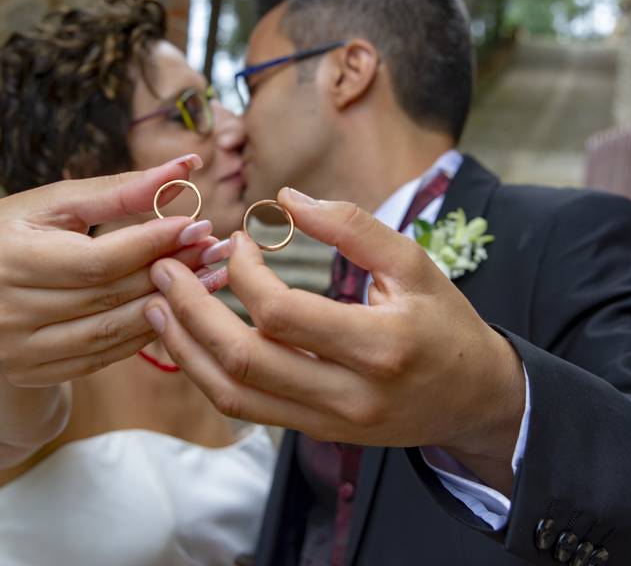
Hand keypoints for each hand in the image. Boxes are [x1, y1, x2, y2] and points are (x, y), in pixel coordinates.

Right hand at [0, 154, 215, 387]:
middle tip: (215, 250)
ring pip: (114, 330)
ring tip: (211, 278)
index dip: (152, 243)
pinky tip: (178, 308)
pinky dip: (146, 330)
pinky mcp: (32, 374)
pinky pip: (106, 355)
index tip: (198, 224)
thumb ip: (118, 190)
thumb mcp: (53, 204)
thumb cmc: (14, 236)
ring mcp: (17, 350)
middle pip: (110, 295)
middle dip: (172, 270)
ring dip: (172, 305)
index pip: (96, 259)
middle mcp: (4, 311)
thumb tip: (185, 168)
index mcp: (4, 259)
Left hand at [145, 187, 525, 493]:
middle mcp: (350, 394)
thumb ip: (352, 227)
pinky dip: (209, 376)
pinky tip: (188, 342)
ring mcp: (330, 422)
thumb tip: (287, 198)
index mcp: (380, 344)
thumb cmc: (446, 323)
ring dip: (185, 351)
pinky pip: (248, 410)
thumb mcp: (414, 264)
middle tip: (161, 270)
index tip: (237, 241)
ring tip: (155, 309)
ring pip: (234, 395)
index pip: (282, 313)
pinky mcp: (316, 432)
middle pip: (244, 360)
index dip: (244, 272)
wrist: (475, 399)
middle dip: (191, 312)